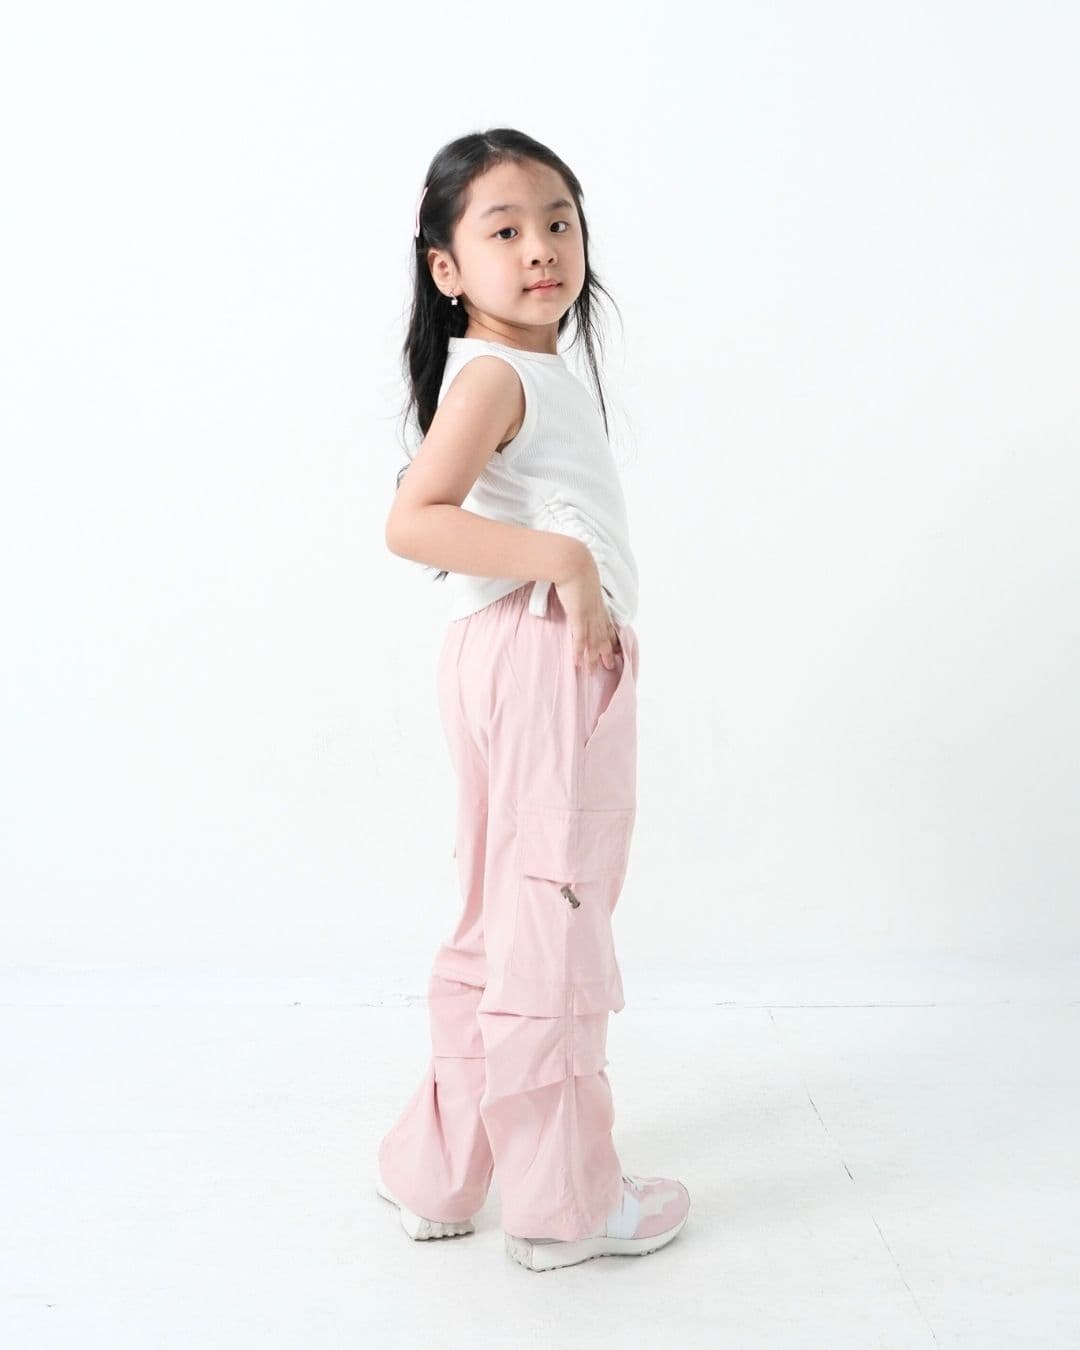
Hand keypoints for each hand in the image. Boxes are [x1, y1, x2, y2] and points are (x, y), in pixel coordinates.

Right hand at [552, 553, 621, 671]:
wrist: (572, 562)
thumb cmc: (574, 566)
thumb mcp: (580, 577)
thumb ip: (579, 585)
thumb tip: (573, 585)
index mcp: (598, 603)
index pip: (607, 624)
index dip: (611, 637)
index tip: (615, 647)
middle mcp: (596, 611)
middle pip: (604, 637)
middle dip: (608, 652)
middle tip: (611, 666)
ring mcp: (589, 615)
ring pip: (594, 642)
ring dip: (594, 658)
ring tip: (594, 671)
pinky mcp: (579, 616)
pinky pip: (580, 639)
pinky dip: (580, 652)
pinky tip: (578, 663)